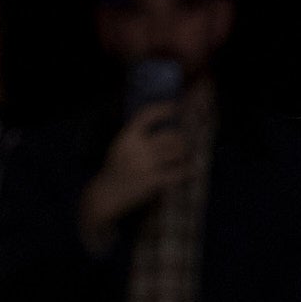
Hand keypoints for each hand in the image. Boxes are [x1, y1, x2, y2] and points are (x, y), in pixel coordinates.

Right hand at [81, 106, 189, 246]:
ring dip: (184, 154)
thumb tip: (163, 125)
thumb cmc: (116, 169)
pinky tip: (194, 171)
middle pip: (170, 136)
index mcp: (127, 136)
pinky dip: (188, 172)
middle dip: (179, 140)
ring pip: (176, 152)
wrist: (106, 194)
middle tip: (182, 144)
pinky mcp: (152, 181)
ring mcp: (145, 164)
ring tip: (185, 156)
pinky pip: (177, 173)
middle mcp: (137, 148)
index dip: (163, 108)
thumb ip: (137, 135)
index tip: (175, 107)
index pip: (147, 115)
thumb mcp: (121, 146)